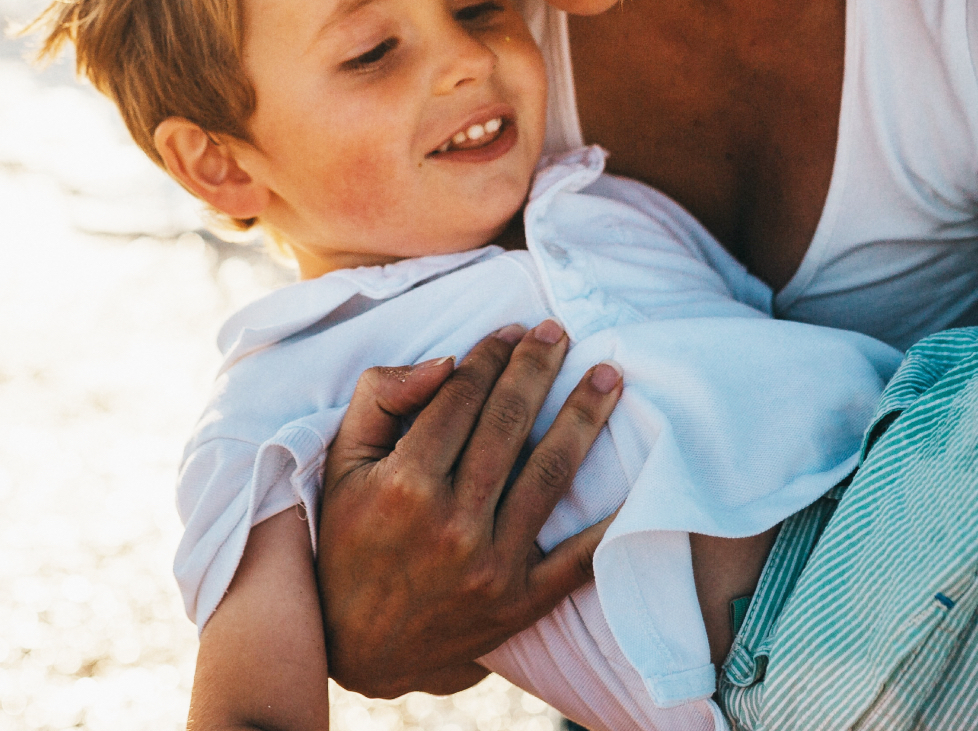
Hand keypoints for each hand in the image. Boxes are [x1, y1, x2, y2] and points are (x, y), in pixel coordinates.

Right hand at [317, 320, 623, 697]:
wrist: (356, 647)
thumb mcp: (340, 464)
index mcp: (404, 484)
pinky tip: (637, 479)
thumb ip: (380, 399)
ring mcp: (491, 566)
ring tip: (608, 377)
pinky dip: (611, 521)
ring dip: (584, 418)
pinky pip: (578, 559)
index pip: (461, 398)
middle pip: (509, 425)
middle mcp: (451, 523)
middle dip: (538, 368)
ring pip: (550, 474)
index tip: (511, 331)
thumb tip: (445, 361)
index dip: (490, 356)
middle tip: (560, 332)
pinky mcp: (520, 603)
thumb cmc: (347, 541)